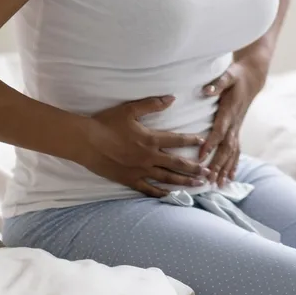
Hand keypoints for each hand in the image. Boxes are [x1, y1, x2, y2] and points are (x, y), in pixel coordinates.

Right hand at [75, 95, 208, 196]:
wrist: (86, 141)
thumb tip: (172, 98)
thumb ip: (152, 104)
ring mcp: (139, 170)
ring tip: (198, 185)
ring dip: (184, 182)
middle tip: (209, 173)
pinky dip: (160, 193)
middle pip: (177, 164)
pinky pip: (148, 189)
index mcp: (151, 139)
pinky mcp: (129, 180)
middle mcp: (149, 157)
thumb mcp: (130, 109)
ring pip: (167, 178)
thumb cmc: (107, 123)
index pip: (177, 140)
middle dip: (195, 168)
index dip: (192, 141)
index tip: (205, 142)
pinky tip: (170, 196)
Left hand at [199, 61, 265, 184]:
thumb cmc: (237, 75)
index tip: (201, 156)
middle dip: (218, 164)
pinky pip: (237, 150)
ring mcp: (237, 128)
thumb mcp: (228, 75)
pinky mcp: (238, 130)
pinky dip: (234, 164)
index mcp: (229, 111)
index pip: (219, 130)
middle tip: (209, 179)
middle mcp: (234, 123)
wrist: (253, 77)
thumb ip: (217, 83)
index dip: (210, 143)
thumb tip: (206, 90)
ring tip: (219, 184)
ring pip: (232, 152)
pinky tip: (230, 177)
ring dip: (226, 169)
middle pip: (226, 147)